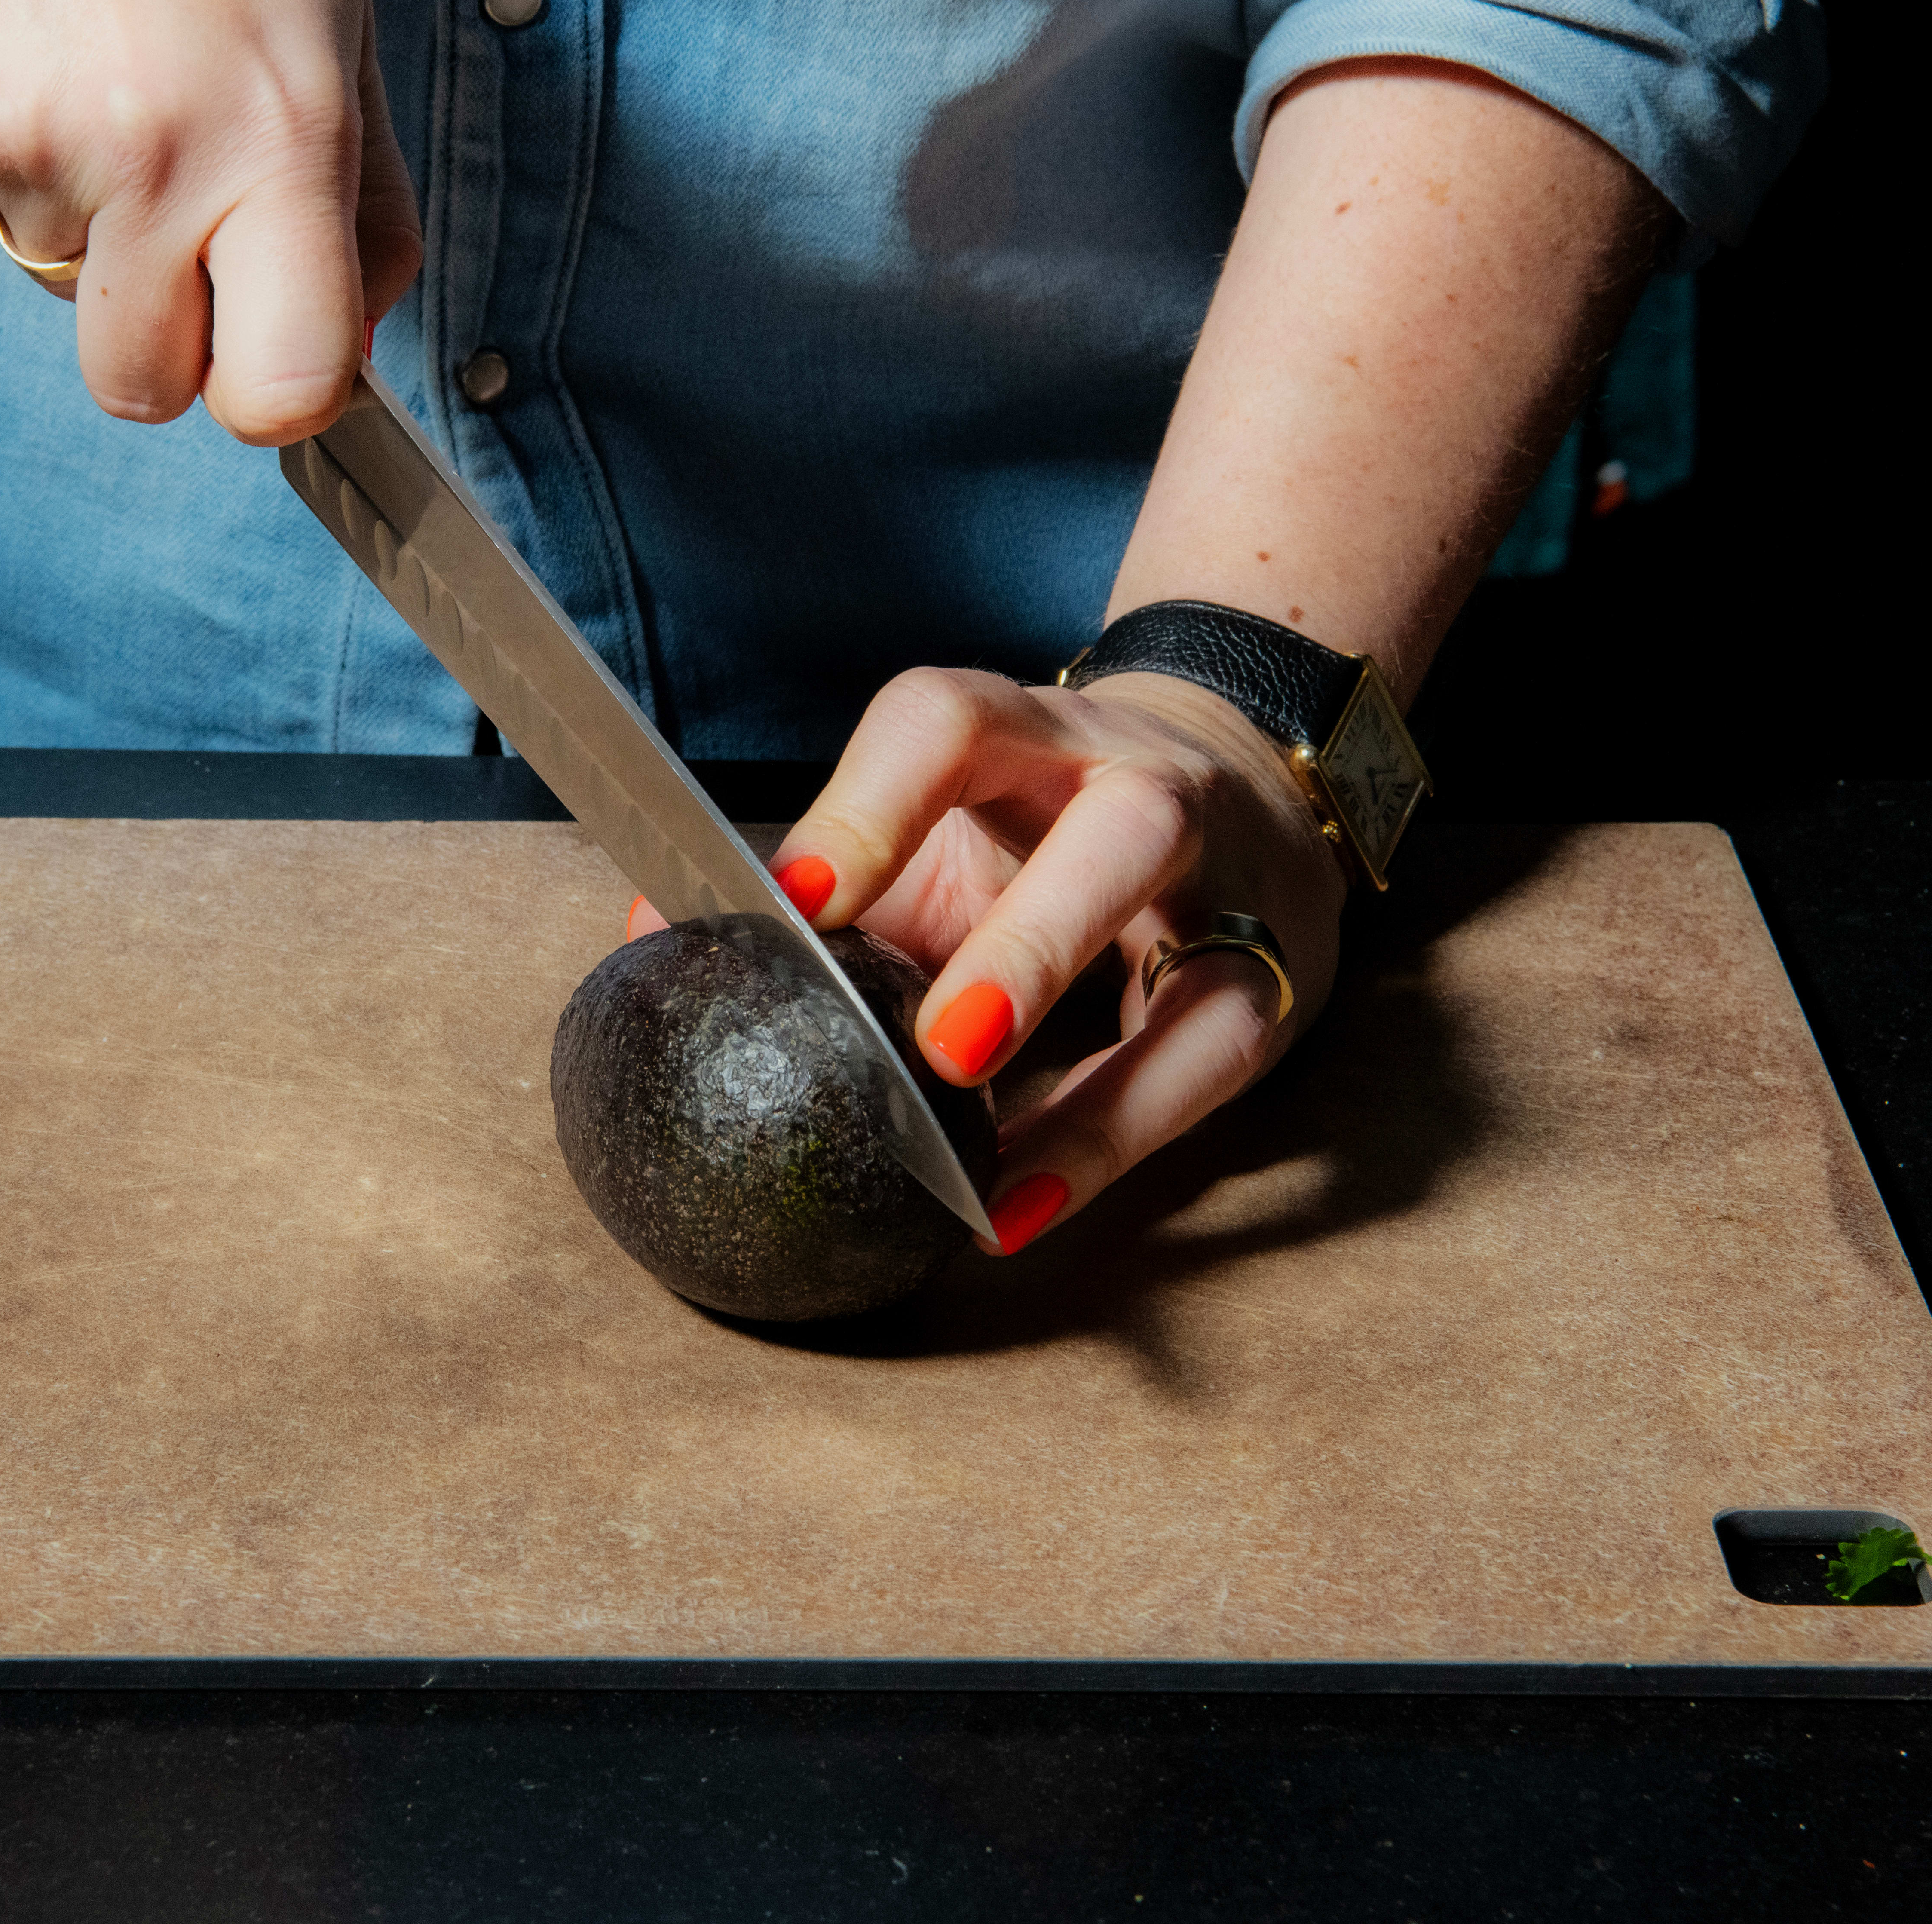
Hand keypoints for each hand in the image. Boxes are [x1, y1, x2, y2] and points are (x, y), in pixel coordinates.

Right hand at [0, 0, 418, 439]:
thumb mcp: (341, 29)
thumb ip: (364, 208)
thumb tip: (353, 350)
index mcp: (281, 138)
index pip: (284, 387)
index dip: (268, 399)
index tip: (261, 363)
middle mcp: (153, 153)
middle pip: (138, 388)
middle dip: (154, 339)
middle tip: (164, 218)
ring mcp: (21, 138)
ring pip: (52, 280)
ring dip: (76, 209)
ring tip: (93, 63)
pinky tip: (24, 40)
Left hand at [637, 668, 1350, 1255]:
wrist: (1236, 773)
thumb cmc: (1041, 817)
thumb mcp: (935, 820)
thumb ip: (826, 882)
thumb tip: (657, 937)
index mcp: (1030, 734)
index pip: (948, 723)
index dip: (867, 809)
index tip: (791, 904)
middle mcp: (1145, 790)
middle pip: (1123, 838)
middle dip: (1032, 947)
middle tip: (941, 1051)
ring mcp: (1231, 889)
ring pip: (1204, 977)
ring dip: (1100, 1092)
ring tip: (992, 1176)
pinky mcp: (1274, 982)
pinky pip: (1210, 1074)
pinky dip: (1117, 1147)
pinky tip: (1023, 1207)